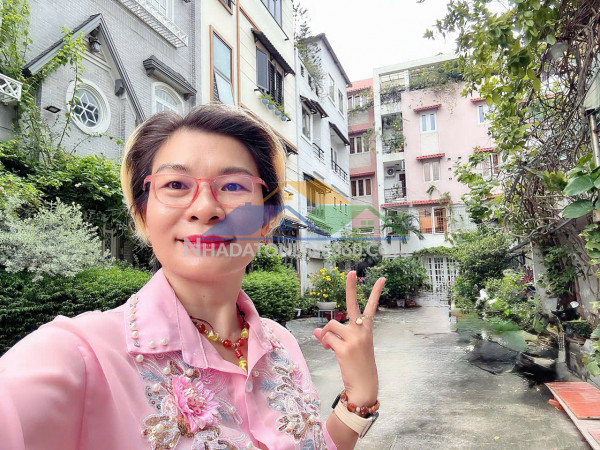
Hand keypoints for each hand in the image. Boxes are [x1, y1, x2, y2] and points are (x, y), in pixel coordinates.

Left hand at [313, 271, 385, 406]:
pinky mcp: (344, 349)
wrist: (365, 386)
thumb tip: (315, 332)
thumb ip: (335, 336)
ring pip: (331, 325)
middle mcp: (362, 331)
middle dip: (351, 286)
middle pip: (353, 304)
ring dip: (324, 335)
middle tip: (351, 271)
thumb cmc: (358, 366)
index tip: (381, 278)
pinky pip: (326, 338)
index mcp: (366, 329)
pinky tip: (328, 350)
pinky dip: (323, 343)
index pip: (372, 307)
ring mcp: (354, 339)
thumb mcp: (348, 348)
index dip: (376, 292)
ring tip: (327, 345)